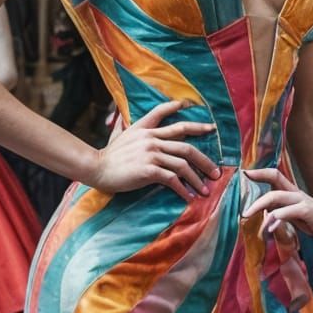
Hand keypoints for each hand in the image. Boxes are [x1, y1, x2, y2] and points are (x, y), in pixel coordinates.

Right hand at [91, 100, 217, 196]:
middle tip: (216, 171)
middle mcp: (152, 138)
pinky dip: (184, 189)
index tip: (209, 125)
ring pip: (183, 164)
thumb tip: (120, 119)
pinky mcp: (149, 169)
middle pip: (187, 145)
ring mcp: (151, 153)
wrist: (95, 168)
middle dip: (205, 159)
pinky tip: (190, 197)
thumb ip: (126, 127)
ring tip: (206, 190)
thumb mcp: (120, 134)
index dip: (188, 117)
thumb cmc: (108, 155)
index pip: (168, 116)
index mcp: (145, 128)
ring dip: (198, 179)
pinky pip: (173, 179)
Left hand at [247, 166, 312, 242]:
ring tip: (248, 217)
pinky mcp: (309, 211)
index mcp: (290, 192)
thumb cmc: (312, 219)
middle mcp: (295, 193)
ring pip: (277, 197)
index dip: (260, 172)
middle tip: (243, 211)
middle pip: (273, 186)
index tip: (244, 172)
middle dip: (255, 198)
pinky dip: (277, 219)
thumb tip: (260, 210)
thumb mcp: (292, 213)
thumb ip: (278, 209)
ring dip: (260, 206)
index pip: (274, 175)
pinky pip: (289, 212)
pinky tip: (270, 228)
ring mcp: (302, 201)